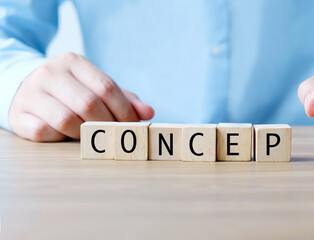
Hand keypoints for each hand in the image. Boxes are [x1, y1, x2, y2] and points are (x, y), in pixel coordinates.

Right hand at [9, 52, 154, 141]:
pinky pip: (45, 132)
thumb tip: (149, 112)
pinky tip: (65, 136)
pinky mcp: (19, 114)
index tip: (135, 127)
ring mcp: (31, 92)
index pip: (106, 87)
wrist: (28, 89)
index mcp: (74, 62)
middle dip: (108, 125)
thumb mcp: (97, 88)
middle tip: (116, 136)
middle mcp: (50, 73)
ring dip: (84, 134)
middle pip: (88, 104)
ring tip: (91, 136)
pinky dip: (60, 139)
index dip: (124, 111)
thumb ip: (124, 99)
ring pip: (66, 120)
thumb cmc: (72, 91)